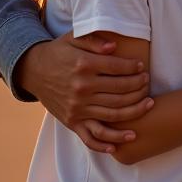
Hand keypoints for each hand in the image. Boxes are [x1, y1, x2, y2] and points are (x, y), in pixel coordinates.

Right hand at [15, 32, 154, 151]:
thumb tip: (114, 47)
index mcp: (84, 65)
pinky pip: (90, 137)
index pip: (118, 68)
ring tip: (149, 106)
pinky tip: (120, 144)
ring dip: (134, 112)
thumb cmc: (58, 52)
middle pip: (120, 91)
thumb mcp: (73, 38)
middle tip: (148, 83)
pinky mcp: (71, 122)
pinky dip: (105, 143)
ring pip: (113, 114)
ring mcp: (77, 108)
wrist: (32, 71)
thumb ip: (94, 40)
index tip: (142, 67)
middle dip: (139, 87)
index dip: (134, 67)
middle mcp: (82, 88)